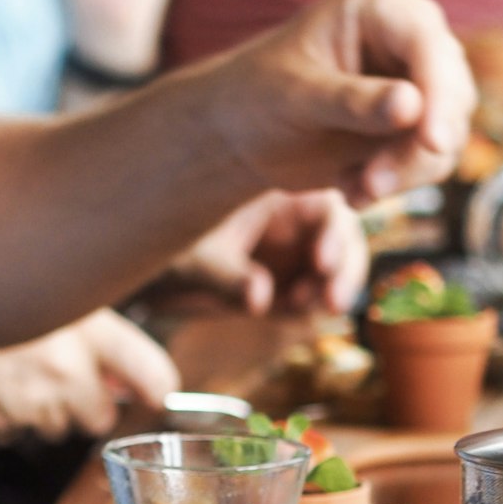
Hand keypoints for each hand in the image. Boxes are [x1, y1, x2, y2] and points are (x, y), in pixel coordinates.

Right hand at [0, 308, 179, 442]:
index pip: (155, 375)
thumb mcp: (60, 295)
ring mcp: (28, 402)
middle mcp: (65, 371)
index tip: (153, 392)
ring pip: (55, 429)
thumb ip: (100, 336)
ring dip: (42, 410)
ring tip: (12, 372)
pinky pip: (12, 434)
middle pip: (100, 418)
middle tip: (56, 375)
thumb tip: (130, 378)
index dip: (156, 387)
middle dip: (84, 404)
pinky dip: (3, 417)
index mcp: (90, 331)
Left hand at [171, 189, 368, 314]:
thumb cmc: (173, 251)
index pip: (326, 206)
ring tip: (298, 306)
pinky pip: (317, 295)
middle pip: (344, 239)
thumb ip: (228, 278)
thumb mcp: (194, 260)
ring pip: (338, 270)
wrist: (157, 281)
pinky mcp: (294, 284)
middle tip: (332, 303)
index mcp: (279, 193)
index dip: (334, 233)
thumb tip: (259, 298)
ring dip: (332, 292)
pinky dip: (310, 307)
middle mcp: (297, 220)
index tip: (322, 264)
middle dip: (345, 271)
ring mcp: (299, 253)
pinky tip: (285, 310)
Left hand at [222, 0, 475, 207]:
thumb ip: (352, 102)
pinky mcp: (421, 121)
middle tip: (371, 185)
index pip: (428, 44)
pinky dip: (399, 182)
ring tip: (354, 189)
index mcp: (381, 2)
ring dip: (406, 172)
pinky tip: (354, 187)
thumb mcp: (296, 98)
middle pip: (452, 92)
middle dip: (416, 148)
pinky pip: (434, 159)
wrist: (244, 133)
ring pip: (449, 133)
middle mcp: (412, 33)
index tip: (431, 143)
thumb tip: (412, 106)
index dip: (439, 94)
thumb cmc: (259, 97)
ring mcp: (422, 78)